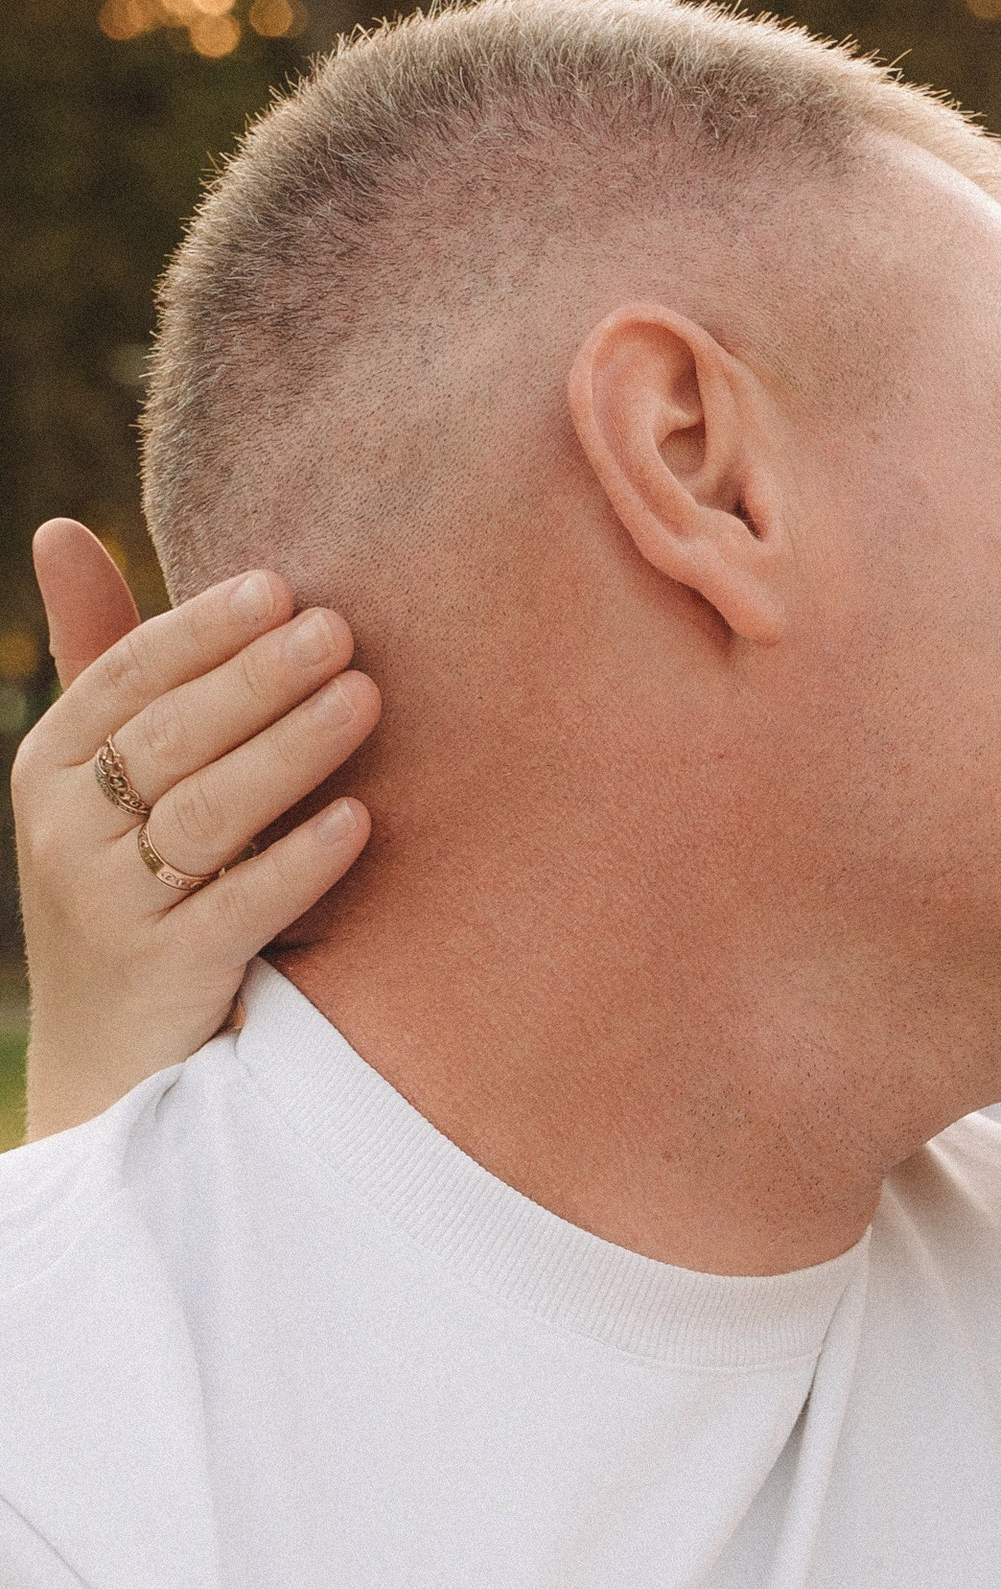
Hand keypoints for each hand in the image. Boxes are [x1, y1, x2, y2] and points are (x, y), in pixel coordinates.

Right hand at [12, 524, 378, 1137]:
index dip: (202, 628)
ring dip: (289, 750)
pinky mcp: (166, 975)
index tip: (282, 584)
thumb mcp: (100, 780)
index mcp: (49, 767)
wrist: (114, 1062)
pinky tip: (360, 821)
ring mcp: (109, 907)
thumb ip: (103, 664)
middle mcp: (63, 832)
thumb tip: (58, 526)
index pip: (124, 676)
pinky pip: (240, 906)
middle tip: (340, 631)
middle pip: (169, 736)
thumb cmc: (128, 887)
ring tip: (365, 699)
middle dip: (257, 678)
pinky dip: (300, 860)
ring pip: (205, 812)